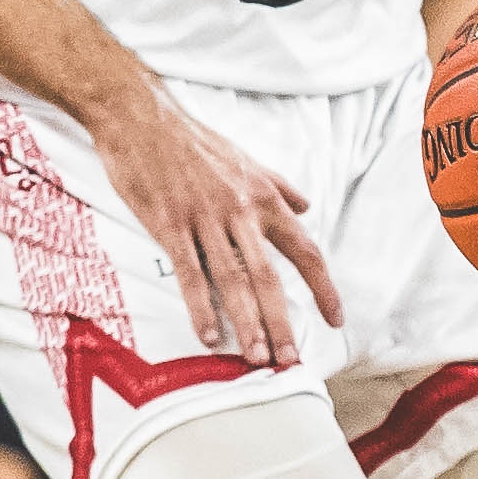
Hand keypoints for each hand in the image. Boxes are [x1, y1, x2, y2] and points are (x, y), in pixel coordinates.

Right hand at [99, 76, 342, 367]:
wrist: (142, 118)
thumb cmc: (194, 141)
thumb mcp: (247, 158)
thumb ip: (280, 184)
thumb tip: (307, 204)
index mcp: (264, 197)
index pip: (305, 250)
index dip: (323, 288)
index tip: (335, 319)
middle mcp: (241, 211)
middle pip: (270, 276)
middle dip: (282, 322)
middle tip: (290, 361)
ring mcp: (205, 219)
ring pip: (233, 279)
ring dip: (247, 322)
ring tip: (256, 359)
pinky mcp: (170, 224)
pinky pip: (189, 272)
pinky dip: (200, 306)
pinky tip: (209, 337)